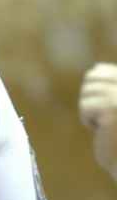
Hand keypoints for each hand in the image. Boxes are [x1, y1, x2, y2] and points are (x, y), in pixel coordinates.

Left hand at [80, 63, 116, 178]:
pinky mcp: (113, 109)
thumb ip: (111, 85)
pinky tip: (105, 131)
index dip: (95, 90)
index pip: (102, 71)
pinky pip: (85, 107)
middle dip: (92, 100)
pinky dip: (89, 120)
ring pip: (86, 92)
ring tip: (109, 125)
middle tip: (107, 118)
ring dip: (91, 111)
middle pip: (91, 78)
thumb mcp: (116, 105)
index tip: (108, 110)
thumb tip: (96, 68)